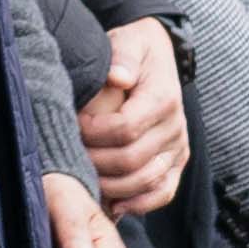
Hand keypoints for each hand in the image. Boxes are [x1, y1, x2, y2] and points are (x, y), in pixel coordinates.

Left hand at [79, 14, 183, 219]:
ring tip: (84, 178)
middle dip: (95, 162)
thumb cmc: (134, 51)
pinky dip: (140, 204)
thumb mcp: (128, 41)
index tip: (73, 125)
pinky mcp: (177, 162)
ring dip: (111, 186)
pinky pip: (164, 192)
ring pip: (146, 181)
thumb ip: (123, 56)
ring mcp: (178, 148)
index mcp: (163, 98)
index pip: (126, 128)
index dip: (94, 133)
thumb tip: (118, 76)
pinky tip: (114, 206)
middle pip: (132, 159)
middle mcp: (175, 127)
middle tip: (70, 155)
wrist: (156, 57)